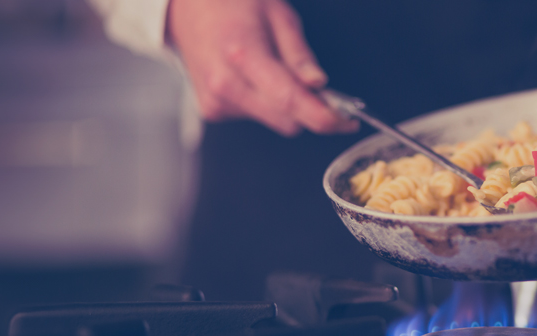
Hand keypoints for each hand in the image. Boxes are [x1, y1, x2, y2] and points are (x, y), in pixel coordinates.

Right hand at [168, 0, 357, 135]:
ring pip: (273, 121)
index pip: (290, 100)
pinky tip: (255, 78)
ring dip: (286, 106)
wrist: (188, 7)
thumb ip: (299, 55)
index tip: (347, 122)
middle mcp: (225, 84)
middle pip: (286, 120)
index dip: (324, 117)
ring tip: (275, 71)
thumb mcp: (278, 15)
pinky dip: (265, 104)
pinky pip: (255, 117)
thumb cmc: (234, 3)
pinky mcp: (211, 110)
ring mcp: (215, 101)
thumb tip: (318, 84)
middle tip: (320, 90)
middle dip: (310, 110)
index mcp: (243, 55)